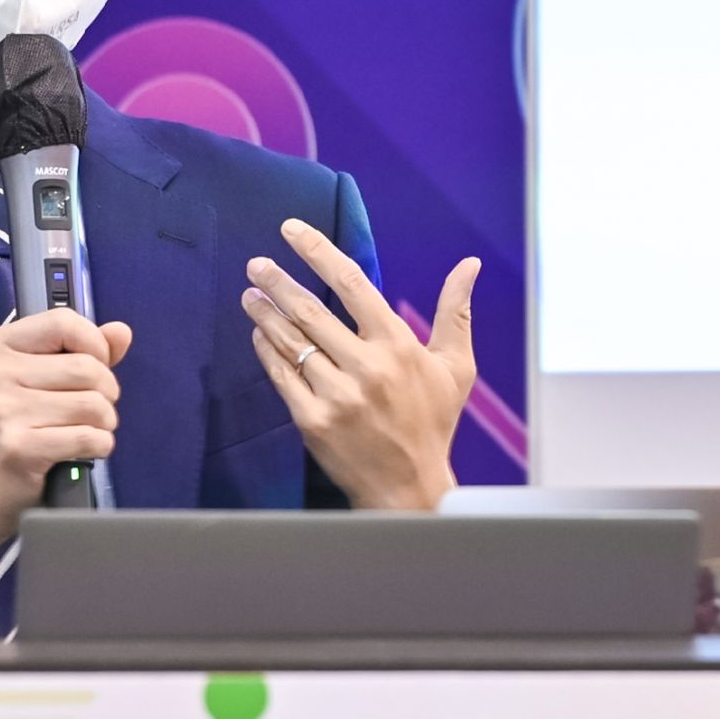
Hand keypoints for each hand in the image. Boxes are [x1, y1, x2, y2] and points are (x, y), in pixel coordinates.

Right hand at [0, 311, 134, 600]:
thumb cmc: (14, 428)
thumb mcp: (37, 379)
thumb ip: (80, 351)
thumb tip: (121, 332)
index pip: (64, 322)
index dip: (95, 345)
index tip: (96, 367)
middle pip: (88, 367)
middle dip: (106, 392)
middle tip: (93, 410)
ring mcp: (3, 412)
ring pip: (94, 405)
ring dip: (105, 422)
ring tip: (86, 430)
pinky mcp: (20, 448)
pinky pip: (89, 438)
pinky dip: (100, 446)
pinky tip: (84, 450)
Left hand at [241, 218, 476, 510]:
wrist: (409, 487)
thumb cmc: (433, 422)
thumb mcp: (455, 366)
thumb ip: (455, 312)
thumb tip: (469, 265)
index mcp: (397, 346)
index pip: (351, 284)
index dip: (317, 252)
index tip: (291, 231)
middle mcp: (365, 367)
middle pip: (311, 310)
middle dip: (278, 282)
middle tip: (256, 265)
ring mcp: (336, 395)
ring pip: (291, 342)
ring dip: (266, 314)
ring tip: (250, 295)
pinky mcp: (313, 420)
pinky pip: (282, 375)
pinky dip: (267, 351)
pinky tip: (259, 335)